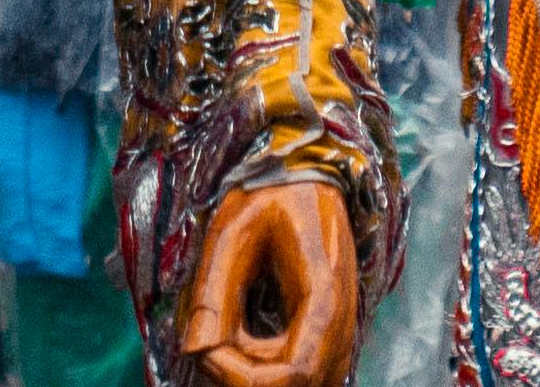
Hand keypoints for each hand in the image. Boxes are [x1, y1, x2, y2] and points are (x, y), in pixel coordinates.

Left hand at [171, 177, 364, 386]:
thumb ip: (212, 294)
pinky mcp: (329, 334)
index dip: (244, 379)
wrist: (307, 174)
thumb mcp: (230, 232)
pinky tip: (243, 338)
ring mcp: (341, 331)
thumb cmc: (270, 195)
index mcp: (326, 294)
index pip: (296, 374)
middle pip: (300, 386)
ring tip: (226, 333)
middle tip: (208, 341)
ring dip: (255, 372)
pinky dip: (266, 366)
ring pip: (303, 383)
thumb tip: (195, 351)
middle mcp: (344, 322)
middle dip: (244, 377)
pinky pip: (303, 371)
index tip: (207, 351)